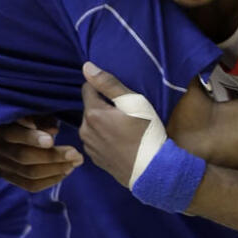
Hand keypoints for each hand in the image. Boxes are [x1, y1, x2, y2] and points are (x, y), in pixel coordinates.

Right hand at [0, 116, 81, 191]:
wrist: (4, 134)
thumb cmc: (24, 118)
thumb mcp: (30, 111)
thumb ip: (40, 118)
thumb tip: (54, 131)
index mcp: (0, 127)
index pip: (13, 134)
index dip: (31, 138)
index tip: (51, 140)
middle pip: (24, 157)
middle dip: (53, 156)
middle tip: (75, 154)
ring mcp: (2, 165)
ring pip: (30, 173)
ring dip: (56, 169)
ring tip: (74, 163)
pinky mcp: (9, 178)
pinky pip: (31, 185)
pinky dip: (51, 180)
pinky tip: (65, 172)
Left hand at [79, 63, 157, 188]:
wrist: (153, 171)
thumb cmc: (146, 134)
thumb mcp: (134, 102)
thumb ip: (109, 83)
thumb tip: (86, 67)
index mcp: (93, 113)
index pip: (88, 88)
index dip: (103, 88)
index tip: (119, 96)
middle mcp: (85, 130)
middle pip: (90, 107)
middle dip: (103, 106)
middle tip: (125, 114)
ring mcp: (89, 147)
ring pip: (92, 125)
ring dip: (103, 123)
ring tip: (124, 129)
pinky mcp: (95, 160)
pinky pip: (96, 141)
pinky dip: (104, 138)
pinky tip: (121, 143)